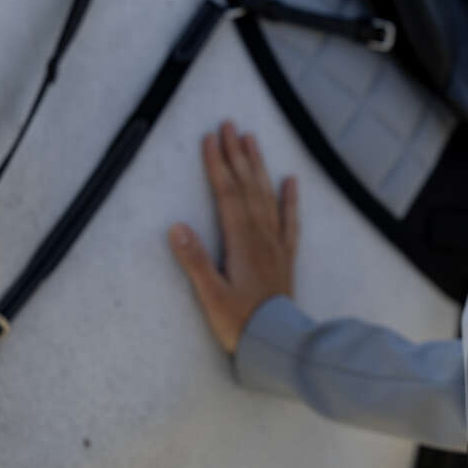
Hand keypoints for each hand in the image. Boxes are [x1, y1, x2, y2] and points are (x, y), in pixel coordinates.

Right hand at [168, 120, 298, 354]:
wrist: (280, 343)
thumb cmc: (241, 324)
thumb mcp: (211, 296)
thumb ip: (195, 262)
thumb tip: (176, 227)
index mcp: (241, 242)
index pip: (227, 194)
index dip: (217, 165)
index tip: (210, 138)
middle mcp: (261, 235)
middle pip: (248, 186)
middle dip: (237, 154)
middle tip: (230, 124)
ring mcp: (276, 244)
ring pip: (267, 195)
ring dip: (259, 166)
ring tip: (252, 139)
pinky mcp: (286, 256)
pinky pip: (290, 220)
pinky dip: (290, 198)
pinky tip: (291, 179)